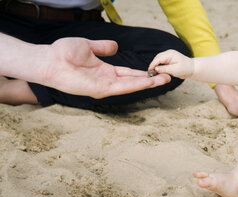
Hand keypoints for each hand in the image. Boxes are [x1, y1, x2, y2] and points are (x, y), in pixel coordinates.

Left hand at [44, 38, 169, 97]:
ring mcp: (105, 87)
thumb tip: (115, 46)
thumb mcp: (88, 46)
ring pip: (132, 86)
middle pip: (134, 81)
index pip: (128, 73)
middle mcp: (107, 81)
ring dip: (148, 84)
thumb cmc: (63, 53)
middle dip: (151, 80)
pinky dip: (136, 85)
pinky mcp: (101, 90)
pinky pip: (123, 87)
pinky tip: (148, 81)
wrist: (49, 60)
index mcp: (105, 71)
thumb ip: (102, 47)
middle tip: (167, 77)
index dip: (142, 73)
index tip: (156, 71)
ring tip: (164, 80)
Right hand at [149, 49, 193, 78]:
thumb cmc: (185, 69)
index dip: (153, 65)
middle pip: (157, 59)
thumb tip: (155, 69)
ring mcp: (168, 56)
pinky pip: (161, 63)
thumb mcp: (174, 70)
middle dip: (153, 65)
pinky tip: (158, 72)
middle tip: (150, 74)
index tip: (149, 71)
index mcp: (170, 54)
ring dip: (156, 66)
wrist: (193, 69)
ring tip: (153, 74)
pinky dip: (159, 67)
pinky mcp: (169, 60)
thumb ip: (164, 69)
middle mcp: (168, 53)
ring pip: (158, 61)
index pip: (158, 58)